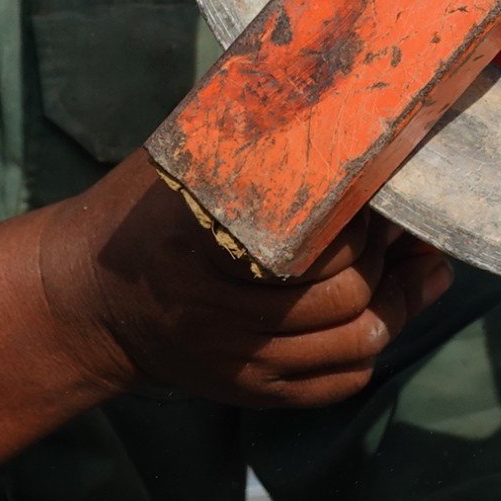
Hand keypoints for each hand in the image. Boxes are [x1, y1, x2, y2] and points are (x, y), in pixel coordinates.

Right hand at [34, 150, 451, 410]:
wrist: (86, 301)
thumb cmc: (138, 214)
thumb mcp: (176, 167)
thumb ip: (240, 140)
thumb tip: (330, 109)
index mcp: (194, 247)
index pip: (308, 247)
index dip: (357, 220)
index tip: (375, 187)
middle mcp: (214, 315)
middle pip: (342, 298)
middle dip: (382, 258)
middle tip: (395, 224)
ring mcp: (235, 362)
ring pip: (354, 346)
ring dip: (395, 304)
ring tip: (414, 265)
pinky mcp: (249, 391)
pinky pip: (337, 382)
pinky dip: (370, 346)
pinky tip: (389, 309)